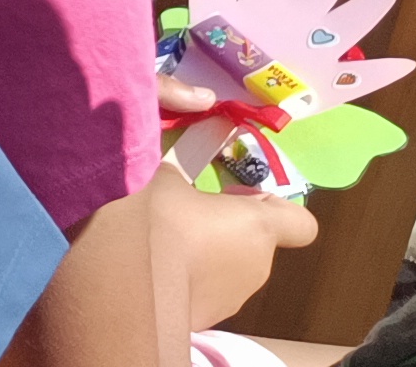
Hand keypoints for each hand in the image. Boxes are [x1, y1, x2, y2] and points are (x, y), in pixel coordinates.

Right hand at [139, 89, 318, 330]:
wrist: (116, 290)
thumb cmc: (150, 218)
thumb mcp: (156, 154)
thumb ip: (176, 114)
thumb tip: (197, 95)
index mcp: (257, 226)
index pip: (299, 223)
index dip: (279, 209)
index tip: (240, 194)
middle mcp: (255, 268)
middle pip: (254, 242)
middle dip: (226, 225)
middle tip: (183, 205)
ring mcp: (228, 301)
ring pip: (226, 268)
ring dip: (203, 252)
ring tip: (157, 234)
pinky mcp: (199, 321)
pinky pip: (199, 290)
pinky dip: (181, 277)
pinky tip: (145, 262)